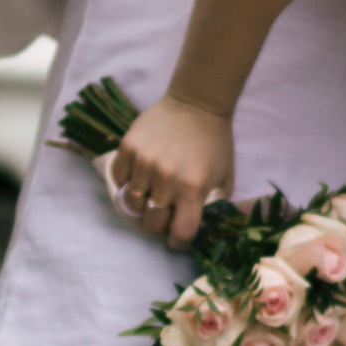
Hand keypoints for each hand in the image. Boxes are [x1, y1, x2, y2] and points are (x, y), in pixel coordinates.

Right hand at [108, 95, 235, 246]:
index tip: (176, 239)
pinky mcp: (128, 148)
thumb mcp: (225, 176)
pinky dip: (128, 181)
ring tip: (152, 193)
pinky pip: (120, 178)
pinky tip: (140, 174)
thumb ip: (213, 204)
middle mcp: (167, 179)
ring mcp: (145, 163)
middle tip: (163, 215)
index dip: (178, 241)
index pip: (180, 233)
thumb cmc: (214, 142)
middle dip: (158, 224)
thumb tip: (197, 225)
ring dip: (142, 203)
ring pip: (133, 203)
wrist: (196, 103)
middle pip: (152, 223)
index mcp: (193, 188)